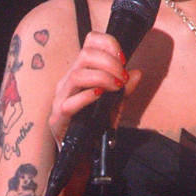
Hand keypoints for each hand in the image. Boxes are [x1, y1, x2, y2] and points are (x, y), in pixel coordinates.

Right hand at [48, 31, 139, 145]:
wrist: (79, 153)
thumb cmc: (94, 125)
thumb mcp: (115, 105)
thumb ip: (126, 89)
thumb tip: (137, 73)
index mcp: (80, 71)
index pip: (90, 42)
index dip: (108, 44)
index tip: (123, 58)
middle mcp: (68, 80)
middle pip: (85, 54)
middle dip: (109, 62)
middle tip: (122, 76)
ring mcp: (60, 98)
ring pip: (77, 75)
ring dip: (102, 77)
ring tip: (116, 86)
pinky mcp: (57, 117)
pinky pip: (70, 102)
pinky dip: (88, 96)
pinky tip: (100, 96)